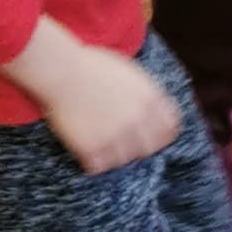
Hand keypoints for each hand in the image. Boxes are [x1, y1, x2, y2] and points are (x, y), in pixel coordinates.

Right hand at [39, 40, 180, 175]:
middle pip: (150, 148)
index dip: (160, 134)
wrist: (62, 70)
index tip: (149, 136)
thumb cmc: (91, 65)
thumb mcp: (130, 72)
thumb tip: (153, 109)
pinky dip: (93, 162)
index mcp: (150, 99)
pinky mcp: (93, 148)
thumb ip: (146, 93)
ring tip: (101, 143)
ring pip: (125, 160)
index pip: (170, 129)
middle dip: (139, 147)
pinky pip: (100, 167)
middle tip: (122, 143)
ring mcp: (117, 136)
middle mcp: (138, 120)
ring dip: (115, 155)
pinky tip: (86, 149)